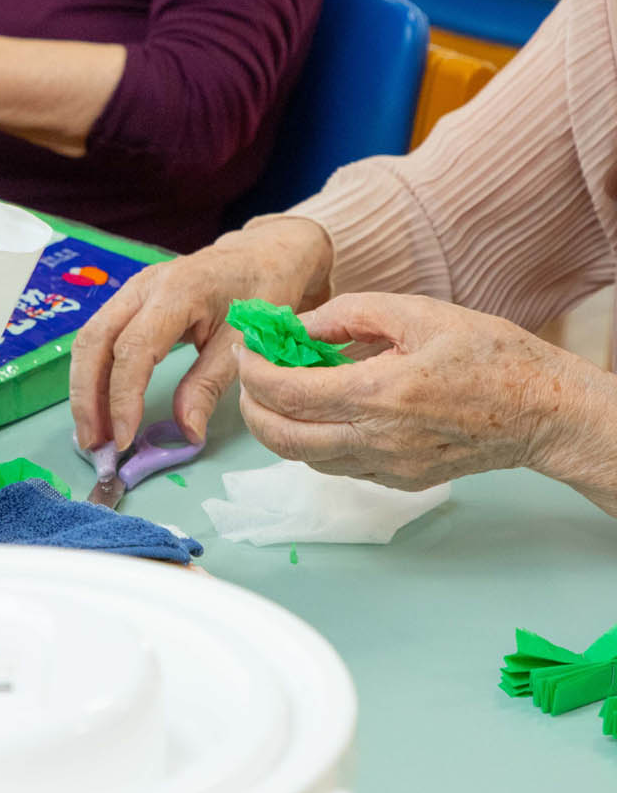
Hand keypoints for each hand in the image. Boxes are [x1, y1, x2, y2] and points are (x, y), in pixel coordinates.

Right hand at [70, 217, 333, 451]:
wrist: (263, 254)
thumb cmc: (262, 291)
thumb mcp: (247, 341)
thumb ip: (210, 385)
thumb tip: (186, 433)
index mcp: (177, 292)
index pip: (133, 349)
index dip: (123, 398)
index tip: (126, 439)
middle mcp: (143, 287)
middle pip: (93, 341)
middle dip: (87, 397)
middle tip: (94, 444)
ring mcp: (131, 291)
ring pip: (88, 340)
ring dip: (84, 389)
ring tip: (92, 433)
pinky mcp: (129, 302)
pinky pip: (99, 338)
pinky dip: (93, 376)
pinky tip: (100, 407)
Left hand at [235, 292, 580, 490]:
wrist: (545, 411)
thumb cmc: (490, 356)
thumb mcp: (418, 312)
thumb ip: (349, 314)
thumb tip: (299, 326)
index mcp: (379, 394)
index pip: (287, 394)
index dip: (254, 372)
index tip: (247, 350)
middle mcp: (377, 440)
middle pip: (281, 438)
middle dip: (251, 405)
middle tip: (252, 374)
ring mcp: (387, 467)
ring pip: (303, 457)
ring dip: (278, 425)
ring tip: (283, 388)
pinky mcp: (397, 480)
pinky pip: (335, 466)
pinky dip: (312, 440)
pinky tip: (321, 410)